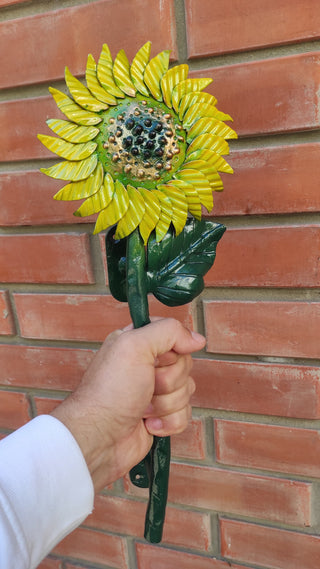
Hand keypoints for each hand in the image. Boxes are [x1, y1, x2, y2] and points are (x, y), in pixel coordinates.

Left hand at [51, 318, 205, 491]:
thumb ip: (169, 331)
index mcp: (137, 342)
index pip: (173, 334)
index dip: (172, 348)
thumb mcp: (135, 346)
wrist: (100, 437)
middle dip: (169, 379)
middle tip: (147, 385)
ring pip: (187, 390)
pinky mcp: (161, 416)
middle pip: (184, 364)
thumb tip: (197, 339)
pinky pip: (185, 413)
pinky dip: (169, 421)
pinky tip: (148, 424)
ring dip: (166, 402)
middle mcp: (146, 365)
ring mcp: (154, 392)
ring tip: (142, 407)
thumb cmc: (110, 391)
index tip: (159, 358)